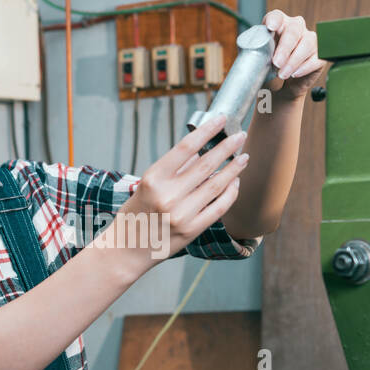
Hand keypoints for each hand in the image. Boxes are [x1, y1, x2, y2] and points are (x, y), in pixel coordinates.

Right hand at [109, 114, 248, 273]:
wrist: (126, 250)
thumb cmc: (134, 214)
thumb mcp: (145, 186)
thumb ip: (173, 170)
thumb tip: (201, 151)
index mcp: (153, 179)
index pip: (186, 147)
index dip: (207, 131)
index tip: (221, 119)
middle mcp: (168, 195)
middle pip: (206, 165)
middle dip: (226, 147)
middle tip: (239, 136)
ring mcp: (181, 214)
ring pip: (216, 185)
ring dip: (233, 169)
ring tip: (243, 157)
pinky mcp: (192, 230)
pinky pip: (219, 207)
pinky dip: (230, 193)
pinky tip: (235, 183)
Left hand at [261, 8, 327, 102]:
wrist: (282, 84)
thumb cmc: (267, 69)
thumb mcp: (257, 62)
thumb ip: (253, 57)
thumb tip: (248, 63)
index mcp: (277, 24)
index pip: (276, 16)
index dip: (274, 20)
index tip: (271, 27)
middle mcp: (295, 27)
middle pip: (293, 30)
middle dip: (285, 48)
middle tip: (276, 63)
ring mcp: (309, 38)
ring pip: (306, 43)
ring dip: (293, 60)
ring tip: (282, 74)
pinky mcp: (319, 53)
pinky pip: (316, 57)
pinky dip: (305, 67)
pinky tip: (295, 74)